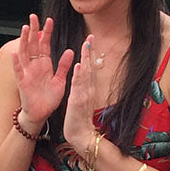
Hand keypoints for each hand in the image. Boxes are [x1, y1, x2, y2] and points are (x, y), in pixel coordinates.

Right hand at [11, 15, 73, 129]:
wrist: (41, 113)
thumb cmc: (49, 98)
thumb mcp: (60, 80)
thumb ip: (64, 66)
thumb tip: (70, 50)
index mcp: (45, 64)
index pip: (45, 44)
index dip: (46, 32)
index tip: (49, 20)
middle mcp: (35, 66)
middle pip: (32, 44)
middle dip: (33, 30)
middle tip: (33, 17)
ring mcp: (27, 73)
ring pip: (24, 53)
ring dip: (23, 41)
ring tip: (24, 29)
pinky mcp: (22, 82)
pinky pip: (18, 71)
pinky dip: (16, 62)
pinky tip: (15, 53)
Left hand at [63, 35, 98, 149]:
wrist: (82, 135)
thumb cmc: (80, 119)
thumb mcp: (82, 100)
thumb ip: (84, 88)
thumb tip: (85, 76)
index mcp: (88, 88)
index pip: (90, 67)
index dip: (90, 53)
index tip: (90, 40)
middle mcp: (88, 89)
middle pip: (90, 66)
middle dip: (90, 51)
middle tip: (91, 35)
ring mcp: (84, 94)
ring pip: (86, 73)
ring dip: (86, 58)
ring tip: (86, 44)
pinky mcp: (78, 101)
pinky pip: (79, 86)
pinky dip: (80, 75)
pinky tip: (80, 65)